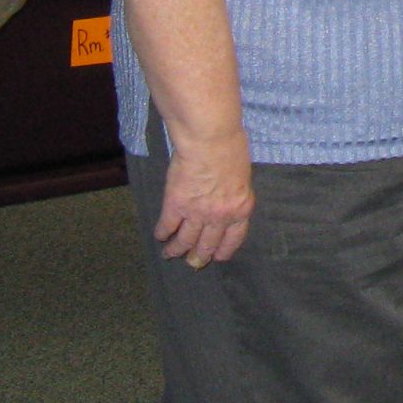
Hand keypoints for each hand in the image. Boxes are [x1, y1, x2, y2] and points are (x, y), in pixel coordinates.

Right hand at [155, 130, 253, 268]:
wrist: (210, 140)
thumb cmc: (232, 148)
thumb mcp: (242, 175)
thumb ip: (234, 192)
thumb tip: (225, 197)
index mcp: (241, 209)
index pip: (233, 239)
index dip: (223, 251)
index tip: (217, 257)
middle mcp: (219, 217)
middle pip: (207, 245)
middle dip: (198, 257)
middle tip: (193, 262)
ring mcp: (196, 213)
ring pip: (184, 241)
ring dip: (176, 250)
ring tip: (169, 254)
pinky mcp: (175, 205)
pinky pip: (166, 226)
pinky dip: (162, 233)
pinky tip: (160, 235)